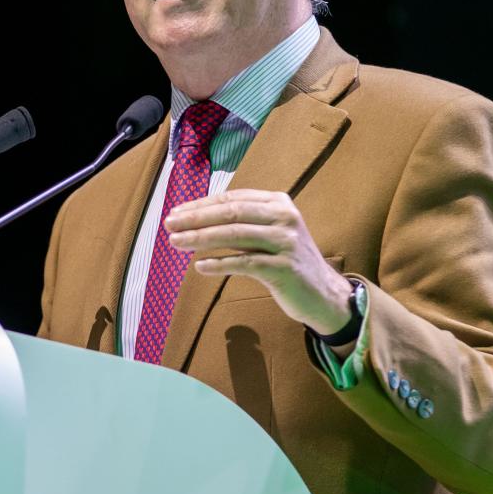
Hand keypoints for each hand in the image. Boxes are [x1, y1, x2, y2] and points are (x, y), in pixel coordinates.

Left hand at [164, 189, 354, 335]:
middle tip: (169, 225)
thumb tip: (195, 220)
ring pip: (235, 235)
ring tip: (176, 243)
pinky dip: (220, 264)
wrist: (323, 295)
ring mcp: (286, 243)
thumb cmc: (287, 262)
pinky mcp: (284, 269)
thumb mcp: (269, 234)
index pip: (232, 199)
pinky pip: (245, 264)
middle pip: (231, 213)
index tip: (176, 213)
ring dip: (201, 238)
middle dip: (196, 218)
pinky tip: (200, 267)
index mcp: (279, 203)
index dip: (201, 205)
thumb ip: (241, 224)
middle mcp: (284, 218)